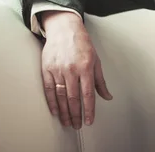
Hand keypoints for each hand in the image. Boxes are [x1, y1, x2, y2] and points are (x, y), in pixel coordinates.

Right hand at [41, 11, 112, 128]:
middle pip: (73, 98)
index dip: (89, 109)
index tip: (89, 120)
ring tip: (67, 122)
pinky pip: (48, 89)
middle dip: (75, 114)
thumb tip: (107, 96)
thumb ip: (100, 80)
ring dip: (64, 112)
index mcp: (86, 67)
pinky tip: (55, 111)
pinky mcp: (46, 68)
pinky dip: (52, 102)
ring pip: (61, 96)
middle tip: (77, 125)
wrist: (64, 29)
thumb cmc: (82, 44)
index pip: (88, 94)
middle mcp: (71, 69)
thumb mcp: (96, 60)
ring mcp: (58, 69)